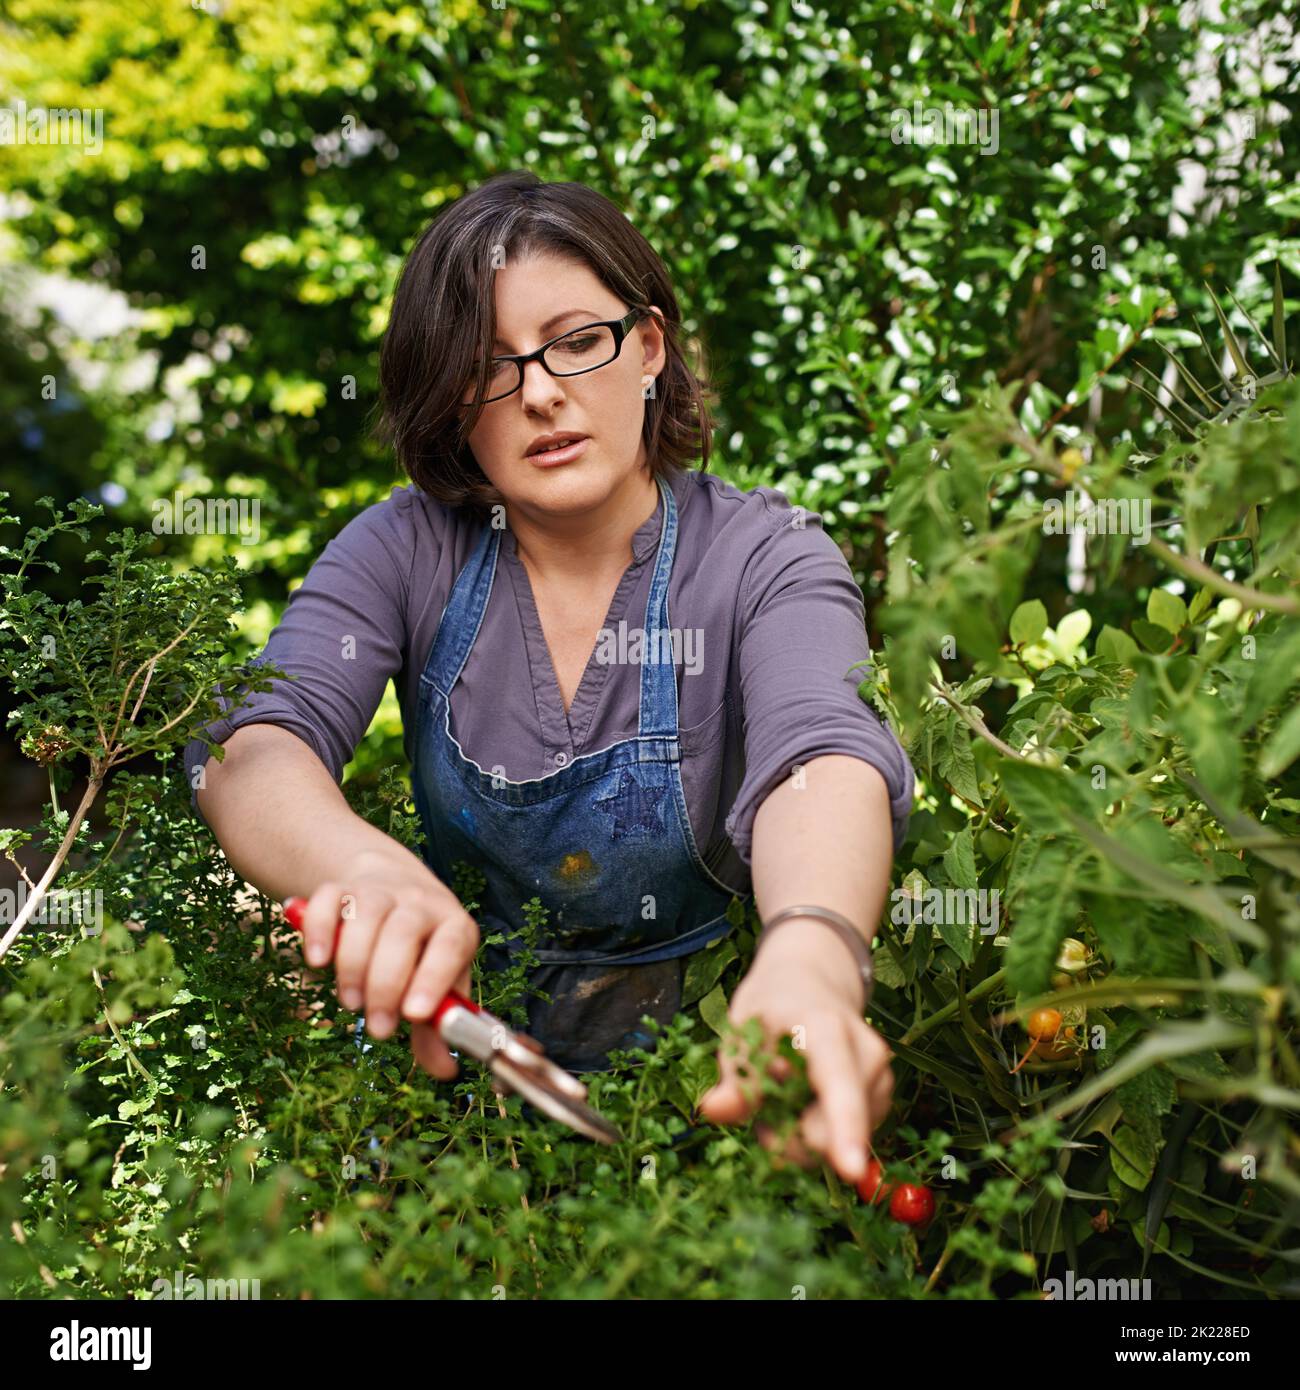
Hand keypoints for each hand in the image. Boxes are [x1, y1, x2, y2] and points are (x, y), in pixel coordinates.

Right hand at [296, 849, 479, 1080]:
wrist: (394, 884)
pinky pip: (328, 900)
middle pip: (402, 933)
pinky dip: (319, 931)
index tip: (414, 1015)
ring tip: (351, 1003)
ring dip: (354, 965)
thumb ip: (437, 1027)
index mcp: (454, 926)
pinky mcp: (342, 887)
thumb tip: (446, 1071)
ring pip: (365, 916)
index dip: (433, 979)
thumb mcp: (439, 982)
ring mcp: (380, 891)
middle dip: (386, 985)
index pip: (451, 946)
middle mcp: (420, 902)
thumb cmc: (422, 950)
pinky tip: (318, 962)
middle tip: (377, 1028)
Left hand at [697, 923, 893, 1184]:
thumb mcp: (741, 1031)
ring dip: (801, 1136)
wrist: (812, 982)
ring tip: (782, 1096)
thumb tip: (711, 1111)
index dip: (844, 1128)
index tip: (850, 1171)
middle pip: (835, 1128)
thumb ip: (734, 1076)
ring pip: (838, 1142)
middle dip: (791, 1139)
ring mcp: (881, 1077)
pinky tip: (804, 1102)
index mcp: (827, 1027)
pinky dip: (817, 1134)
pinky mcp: (883, 1098)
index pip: (839, 1082)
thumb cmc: (771, 1007)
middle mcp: (866, 1052)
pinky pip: (845, 1140)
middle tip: (759, 1112)